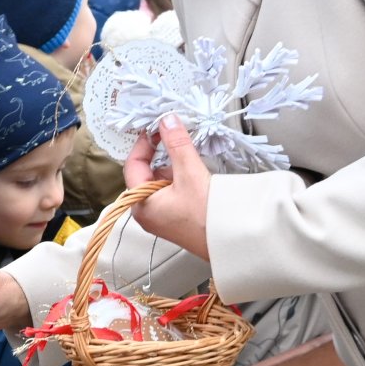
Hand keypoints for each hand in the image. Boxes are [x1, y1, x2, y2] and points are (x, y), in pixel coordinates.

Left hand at [125, 114, 210, 260]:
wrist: (232, 243)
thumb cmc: (207, 219)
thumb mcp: (189, 174)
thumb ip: (177, 144)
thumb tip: (167, 122)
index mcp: (141, 204)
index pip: (133, 164)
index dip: (144, 144)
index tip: (156, 129)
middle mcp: (147, 212)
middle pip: (147, 172)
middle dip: (162, 155)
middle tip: (174, 138)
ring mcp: (162, 217)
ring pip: (161, 182)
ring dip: (174, 167)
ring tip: (190, 160)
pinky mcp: (176, 219)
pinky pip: (173, 192)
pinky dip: (181, 179)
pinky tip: (196, 175)